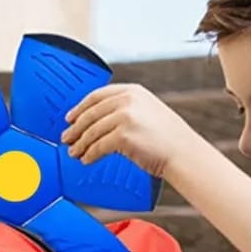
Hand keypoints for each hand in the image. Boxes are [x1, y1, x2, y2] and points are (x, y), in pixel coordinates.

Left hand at [60, 84, 194, 177]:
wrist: (183, 153)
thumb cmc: (169, 138)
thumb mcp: (149, 112)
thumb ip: (127, 110)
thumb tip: (100, 122)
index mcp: (133, 91)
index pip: (97, 96)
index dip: (80, 107)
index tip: (71, 117)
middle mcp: (128, 101)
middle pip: (91, 113)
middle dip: (76, 128)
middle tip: (67, 138)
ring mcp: (125, 117)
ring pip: (92, 131)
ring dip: (80, 144)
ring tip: (74, 152)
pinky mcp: (123, 136)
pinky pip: (98, 146)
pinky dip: (90, 154)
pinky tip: (86, 159)